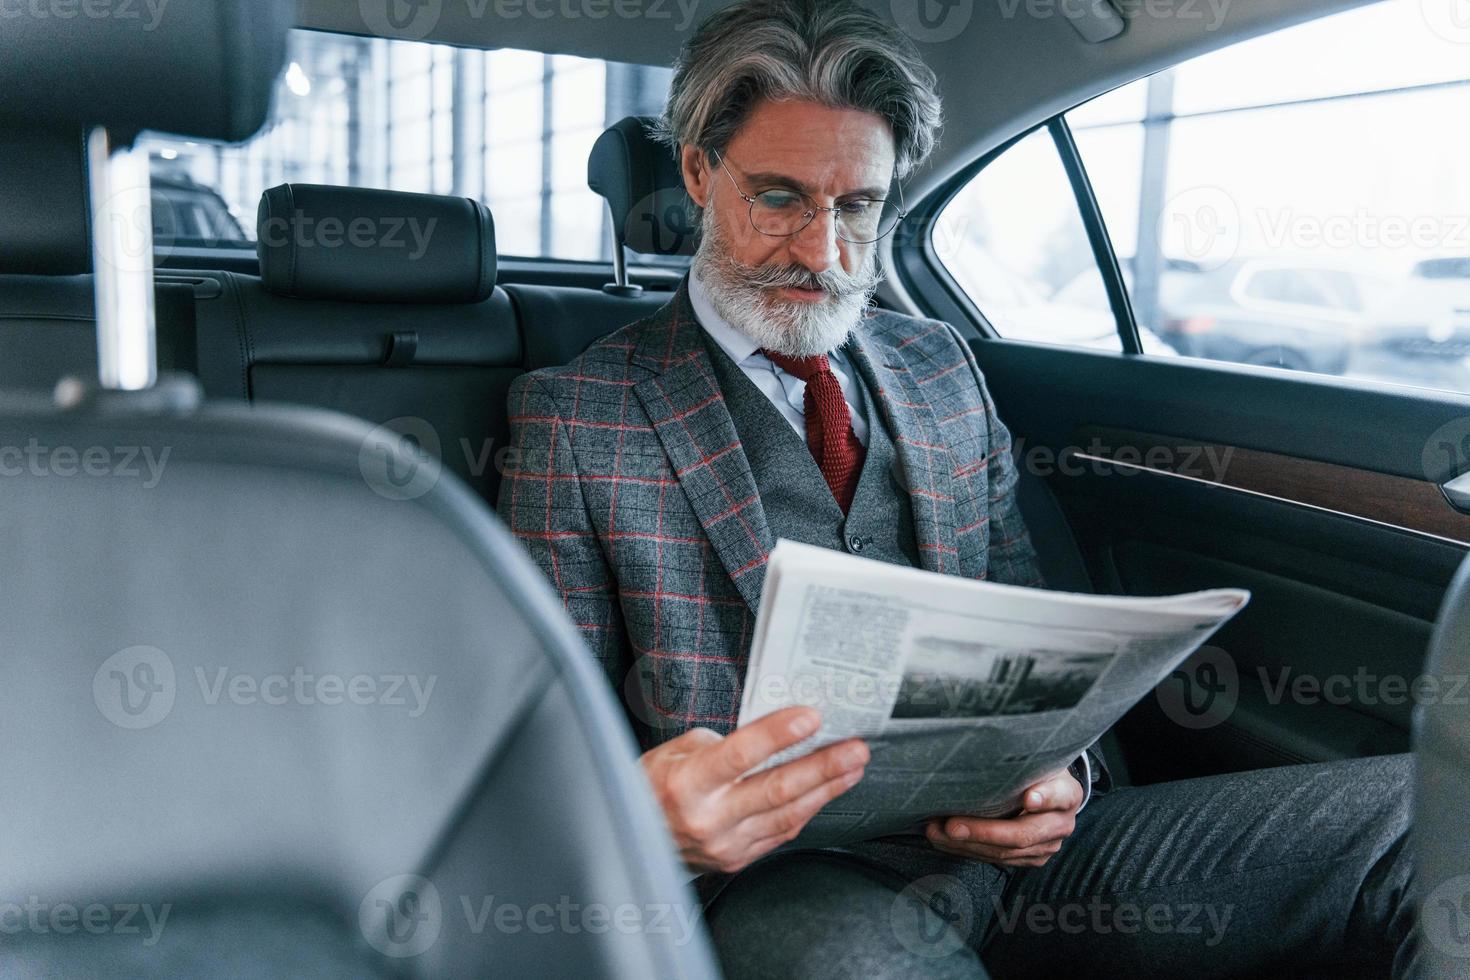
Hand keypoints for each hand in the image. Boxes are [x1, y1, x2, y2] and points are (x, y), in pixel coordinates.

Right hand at [640, 706, 868, 873]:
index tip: (811, 718)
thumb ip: (725, 743)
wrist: (634, 836)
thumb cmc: (654, 785)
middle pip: (776, 789)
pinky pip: (781, 833)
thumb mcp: (678, 750)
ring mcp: (725, 844)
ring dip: (826, 788)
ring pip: (788, 814)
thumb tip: (774, 735)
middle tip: (855, 748)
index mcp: (688, 782)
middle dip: (823, 766)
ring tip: (853, 767)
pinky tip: (827, 792)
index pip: (740, 754)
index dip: (778, 735)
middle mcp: (708, 817)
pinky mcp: (737, 859)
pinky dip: (808, 809)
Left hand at [924, 768, 1082, 867]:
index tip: (1028, 797)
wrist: (1052, 794)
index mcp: (1067, 793)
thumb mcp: (1037, 759)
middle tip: (951, 826)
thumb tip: (976, 744)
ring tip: (937, 833)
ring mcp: (1047, 846)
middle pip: (1023, 834)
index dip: (1045, 797)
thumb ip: (1021, 758)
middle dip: (983, 832)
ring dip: (967, 845)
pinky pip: (998, 860)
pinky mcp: (1031, 859)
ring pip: (1006, 853)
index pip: (1059, 795)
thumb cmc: (1037, 771)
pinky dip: (968, 851)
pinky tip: (945, 841)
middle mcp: (1061, 823)